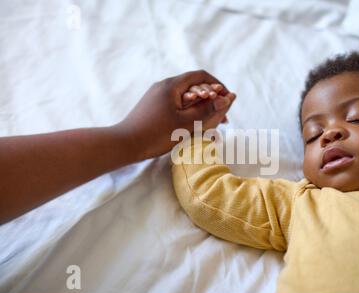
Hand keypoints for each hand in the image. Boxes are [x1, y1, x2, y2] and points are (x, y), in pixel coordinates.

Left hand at [113, 70, 235, 160]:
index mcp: (172, 85)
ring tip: (212, 125)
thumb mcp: (186, 123)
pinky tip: (193, 127)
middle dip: (211, 100)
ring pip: (186, 97)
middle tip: (223, 118)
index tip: (228, 100)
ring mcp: (157, 96)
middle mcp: (164, 86)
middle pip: (194, 86)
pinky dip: (188, 112)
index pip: (201, 76)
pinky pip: (176, 105)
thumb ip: (208, 110)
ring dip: (200, 108)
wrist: (124, 144)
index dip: (218, 85)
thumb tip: (228, 99)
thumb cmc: (155, 134)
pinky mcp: (153, 107)